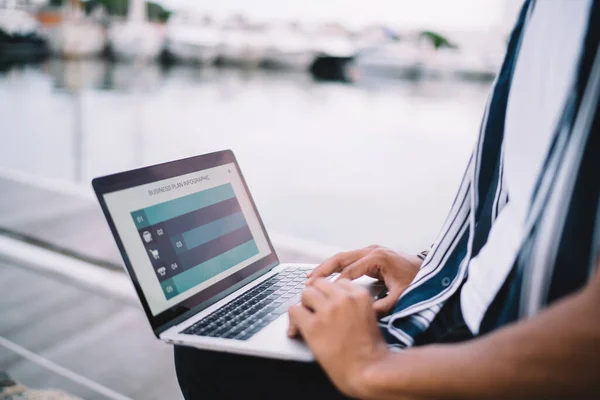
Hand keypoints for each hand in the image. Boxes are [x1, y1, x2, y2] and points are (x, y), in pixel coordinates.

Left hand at [288, 278, 388, 397]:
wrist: (369, 370)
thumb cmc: (372, 351)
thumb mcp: (370, 317)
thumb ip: (353, 305)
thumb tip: (333, 304)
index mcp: (359, 295)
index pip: (337, 283)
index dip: (331, 294)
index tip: (328, 303)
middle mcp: (342, 299)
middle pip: (319, 284)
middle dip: (317, 296)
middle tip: (315, 310)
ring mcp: (327, 311)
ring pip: (305, 293)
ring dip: (305, 305)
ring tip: (306, 319)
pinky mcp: (313, 326)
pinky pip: (294, 311)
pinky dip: (293, 320)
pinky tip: (297, 329)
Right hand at [307, 245, 421, 313]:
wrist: (431, 271)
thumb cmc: (418, 282)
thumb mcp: (402, 296)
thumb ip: (384, 306)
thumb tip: (364, 315)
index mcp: (378, 258)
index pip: (350, 271)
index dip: (336, 284)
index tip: (324, 295)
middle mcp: (372, 250)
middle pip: (341, 258)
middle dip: (323, 270)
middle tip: (308, 282)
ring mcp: (370, 250)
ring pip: (342, 257)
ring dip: (326, 267)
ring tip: (310, 279)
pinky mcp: (370, 255)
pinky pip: (348, 259)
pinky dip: (335, 267)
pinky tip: (324, 275)